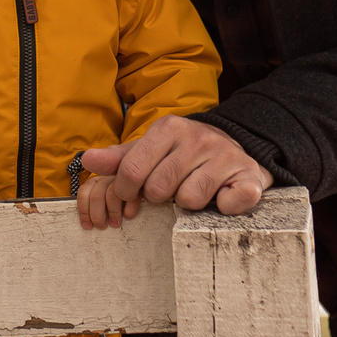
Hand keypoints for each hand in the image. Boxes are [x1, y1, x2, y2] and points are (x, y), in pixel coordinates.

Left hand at [79, 118, 272, 219]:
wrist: (237, 148)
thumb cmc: (184, 155)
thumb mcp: (151, 151)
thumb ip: (120, 158)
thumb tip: (87, 159)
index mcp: (168, 128)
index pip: (131, 171)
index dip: (129, 191)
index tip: (137, 194)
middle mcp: (197, 137)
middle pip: (159, 189)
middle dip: (163, 197)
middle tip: (175, 187)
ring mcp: (225, 155)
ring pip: (190, 200)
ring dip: (192, 203)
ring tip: (199, 188)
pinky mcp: (249, 175)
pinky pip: (228, 204)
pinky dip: (225, 207)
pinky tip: (224, 195)